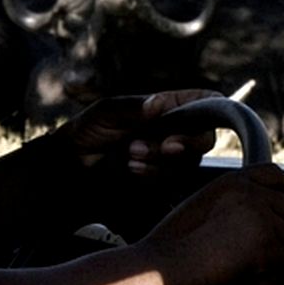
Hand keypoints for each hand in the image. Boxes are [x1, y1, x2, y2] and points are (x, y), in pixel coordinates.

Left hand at [54, 90, 220, 175]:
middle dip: (182, 144)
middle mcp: (175, 131)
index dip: (210, 111)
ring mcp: (170, 157)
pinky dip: (149, 176)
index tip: (190, 124)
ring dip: (157, 161)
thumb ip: (132, 107)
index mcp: (169, 106)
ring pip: (185, 163)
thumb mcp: (106, 111)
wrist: (73, 165)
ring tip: (129, 154)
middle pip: (203, 139)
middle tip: (163, 145)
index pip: (206, 102)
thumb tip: (157, 104)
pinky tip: (129, 169)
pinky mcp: (161, 179)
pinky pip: (168, 181)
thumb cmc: (89, 129)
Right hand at [136, 164, 283, 284]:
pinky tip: (246, 280)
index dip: (283, 194)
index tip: (281, 211)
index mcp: (234, 182)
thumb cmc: (174, 245)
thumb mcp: (204, 204)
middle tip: (255, 253)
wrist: (165, 264)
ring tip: (245, 269)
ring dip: (275, 260)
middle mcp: (252, 194)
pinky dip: (269, 278)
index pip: (275, 175)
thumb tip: (261, 214)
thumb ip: (236, 202)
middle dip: (279, 234)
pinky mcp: (267, 243)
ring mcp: (262, 217)